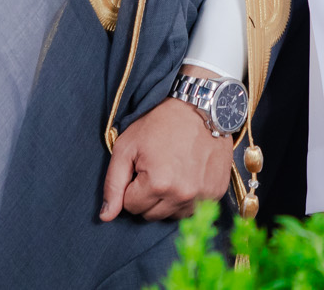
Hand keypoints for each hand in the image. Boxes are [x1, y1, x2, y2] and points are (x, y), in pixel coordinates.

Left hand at [100, 70, 234, 222]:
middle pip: (151, 215)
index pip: (131, 206)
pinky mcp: (216, 192)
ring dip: (167, 199)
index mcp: (158, 184)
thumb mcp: (127, 147)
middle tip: (155, 168)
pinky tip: (187, 175)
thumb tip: (106, 217)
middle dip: (147, 196)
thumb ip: (113, 184)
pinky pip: (192, 209)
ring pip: (172, 215)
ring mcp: (203, 195)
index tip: (141, 167)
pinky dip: (186, 198)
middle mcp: (183, 194)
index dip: (131, 186)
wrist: (200, 107)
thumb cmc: (160, 124)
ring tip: (172, 171)